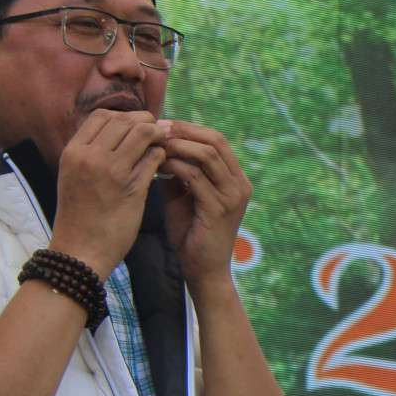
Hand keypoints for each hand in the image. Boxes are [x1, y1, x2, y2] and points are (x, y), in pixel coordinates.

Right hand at [53, 109, 166, 273]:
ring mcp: (111, 171)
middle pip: (125, 120)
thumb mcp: (73, 177)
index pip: (102, 115)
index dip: (124, 117)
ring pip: (144, 133)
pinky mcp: (133, 188)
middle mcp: (90, 157)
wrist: (80, 250)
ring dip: (158, 137)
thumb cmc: (79, 215)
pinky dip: (163, 157)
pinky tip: (162, 166)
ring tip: (162, 148)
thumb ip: (89, 153)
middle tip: (157, 135)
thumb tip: (114, 132)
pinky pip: (155, 158)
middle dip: (146, 123)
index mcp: (72, 152)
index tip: (135, 127)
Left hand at [156, 121, 253, 292]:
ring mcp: (232, 196)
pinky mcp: (219, 209)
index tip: (161, 126)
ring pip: (207, 155)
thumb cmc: (192, 234)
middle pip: (215, 140)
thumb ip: (177, 173)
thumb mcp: (184, 197)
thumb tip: (156, 146)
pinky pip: (195, 177)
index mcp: (235, 179)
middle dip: (183, 131)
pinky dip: (174, 167)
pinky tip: (157, 167)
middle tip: (156, 129)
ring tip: (155, 146)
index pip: (216, 139)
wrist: (202, 269)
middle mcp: (240, 185)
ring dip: (177, 146)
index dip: (188, 128)